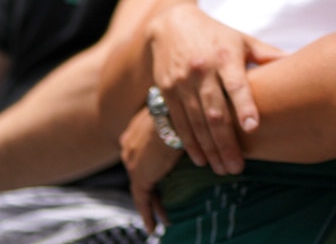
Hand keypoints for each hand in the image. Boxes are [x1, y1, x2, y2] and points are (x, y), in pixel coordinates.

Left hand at [121, 108, 180, 233]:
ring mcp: (132, 162)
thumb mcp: (186, 114)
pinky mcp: (139, 176)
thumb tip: (204, 124)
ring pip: (142, 188)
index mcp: (137, 129)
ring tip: (164, 218)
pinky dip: (148, 214)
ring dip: (154, 204)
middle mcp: (130, 145)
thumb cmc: (188, 109)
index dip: (153, 165)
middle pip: (141, 171)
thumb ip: (187, 122)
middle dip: (152, 186)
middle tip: (163, 202)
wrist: (179, 115)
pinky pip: (142, 200)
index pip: (143, 152)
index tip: (161, 175)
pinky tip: (154, 226)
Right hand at [148, 3, 285, 175]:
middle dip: (226, 143)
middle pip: (215, 112)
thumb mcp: (242, 39)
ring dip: (209, 149)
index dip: (244, 105)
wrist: (171, 24)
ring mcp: (182, 82)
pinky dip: (190, 143)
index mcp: (225, 56)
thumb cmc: (216, 34)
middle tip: (237, 167)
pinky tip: (201, 159)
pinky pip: (179, 122)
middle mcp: (202, 70)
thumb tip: (295, 61)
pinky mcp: (167, 91)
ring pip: (196, 122)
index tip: (253, 127)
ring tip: (222, 169)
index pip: (235, 84)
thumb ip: (267, 54)